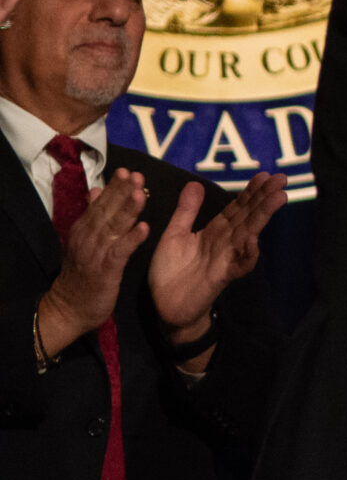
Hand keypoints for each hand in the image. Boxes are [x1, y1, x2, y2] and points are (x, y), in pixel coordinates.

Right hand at [35, 169, 148, 359]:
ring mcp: (95, 254)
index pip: (101, 203)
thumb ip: (93, 215)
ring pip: (113, 228)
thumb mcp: (84, 241)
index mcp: (84, 229)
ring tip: (141, 193)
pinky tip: (144, 228)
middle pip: (107, 211)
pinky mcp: (105, 271)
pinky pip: (119, 252)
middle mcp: (88, 238)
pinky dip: (131, 240)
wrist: (69, 308)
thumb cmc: (83, 273)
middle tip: (137, 175)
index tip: (128, 170)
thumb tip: (97, 189)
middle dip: (122, 192)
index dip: (114, 187)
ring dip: (128, 210)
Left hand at [149, 172, 286, 362]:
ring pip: (249, 233)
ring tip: (278, 198)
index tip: (264, 174)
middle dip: (265, 197)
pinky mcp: (222, 277)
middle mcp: (226, 242)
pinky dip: (248, 255)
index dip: (251, 191)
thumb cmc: (170, 271)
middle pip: (249, 216)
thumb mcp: (174, 235)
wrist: (164, 306)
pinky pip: (239, 265)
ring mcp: (226, 258)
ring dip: (264, 216)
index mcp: (216, 230)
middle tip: (281, 179)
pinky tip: (254, 241)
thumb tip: (195, 183)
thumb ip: (186, 211)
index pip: (238, 207)